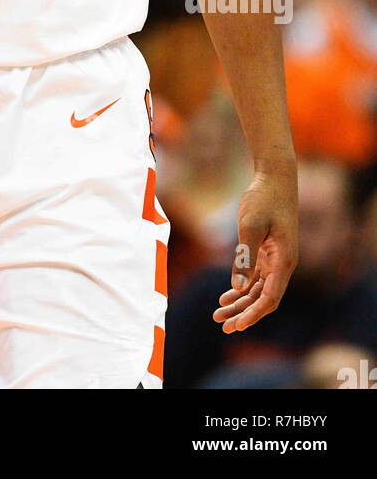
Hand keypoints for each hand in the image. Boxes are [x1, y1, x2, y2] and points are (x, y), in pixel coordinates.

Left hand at [213, 163, 297, 332]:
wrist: (274, 177)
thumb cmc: (264, 199)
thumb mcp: (251, 226)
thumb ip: (245, 257)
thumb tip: (240, 288)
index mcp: (284, 261)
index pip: (271, 298)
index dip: (254, 314)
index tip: (237, 325)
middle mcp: (283, 264)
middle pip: (263, 298)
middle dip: (244, 313)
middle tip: (222, 325)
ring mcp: (275, 258)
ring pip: (259, 290)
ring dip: (241, 303)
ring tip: (219, 313)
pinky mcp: (267, 251)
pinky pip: (256, 277)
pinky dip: (242, 288)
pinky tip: (227, 296)